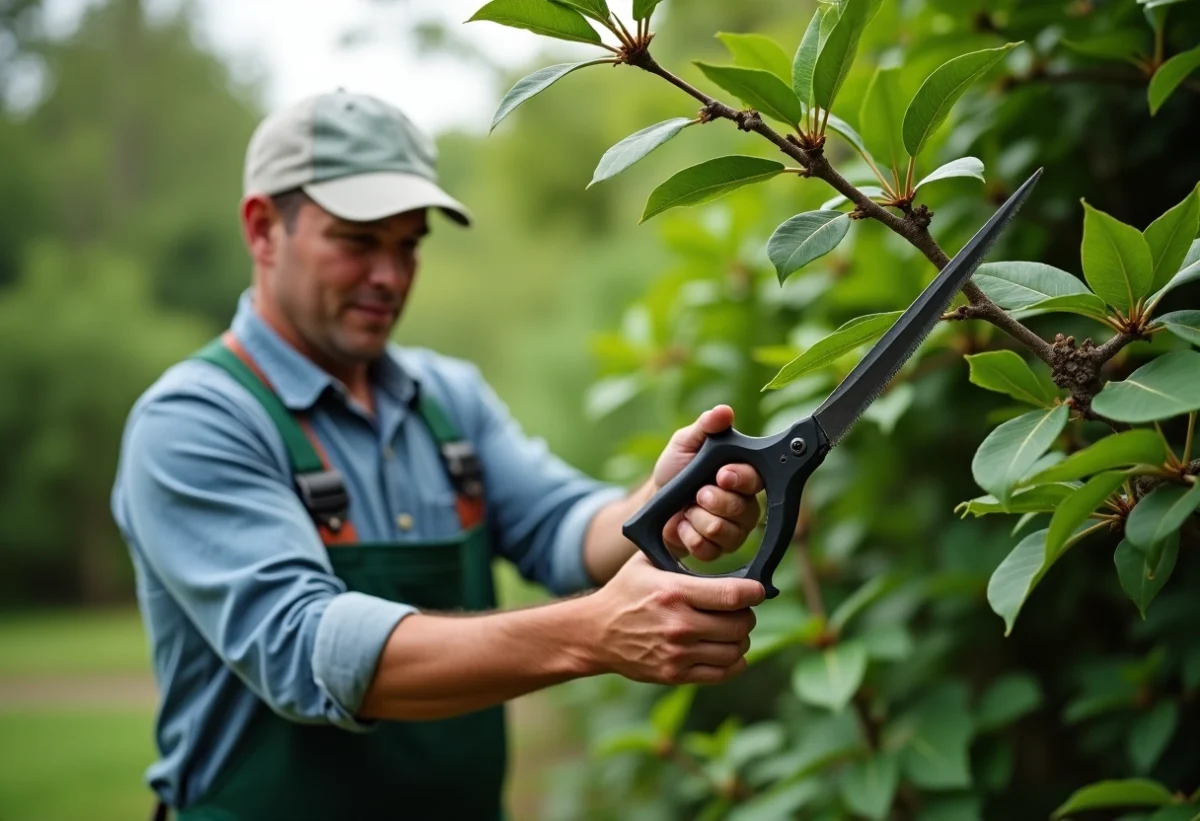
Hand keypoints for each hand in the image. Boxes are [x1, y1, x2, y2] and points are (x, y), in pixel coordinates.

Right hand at [583, 553, 764, 683]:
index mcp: (674, 592)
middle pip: (740, 624)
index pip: (733, 595)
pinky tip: (726, 649)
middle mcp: (679, 625)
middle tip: (739, 609)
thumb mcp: (647, 562)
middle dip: (747, 614)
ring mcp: (678, 653)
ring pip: (735, 649)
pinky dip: (734, 662)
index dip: (754, 592)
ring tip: (731, 628)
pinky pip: (722, 672)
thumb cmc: (625, 592)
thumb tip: (709, 534)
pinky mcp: (675, 674)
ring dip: (740, 638)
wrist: (595, 632)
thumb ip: (677, 549)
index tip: (757, 589)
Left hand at [651, 405, 763, 561]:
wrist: (654, 502)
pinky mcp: (718, 550)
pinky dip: (689, 536)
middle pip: (744, 510)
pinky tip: (682, 525)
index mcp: (742, 475)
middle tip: (698, 494)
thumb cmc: (675, 469)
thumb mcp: (685, 442)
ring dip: (698, 519)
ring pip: (727, 532)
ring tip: (686, 509)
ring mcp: (734, 529)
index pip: (755, 479)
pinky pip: (711, 550)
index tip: (721, 474)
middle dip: (714, 501)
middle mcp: (745, 503)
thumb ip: (705, 427)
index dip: (739, 479)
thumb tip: (723, 411)